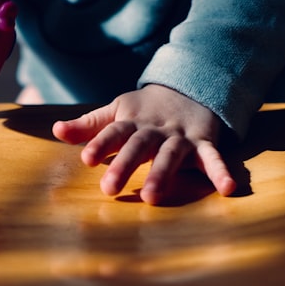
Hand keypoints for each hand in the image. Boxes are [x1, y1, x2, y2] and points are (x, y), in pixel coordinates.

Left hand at [52, 84, 236, 204]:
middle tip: (109, 189)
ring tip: (152, 198)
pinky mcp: (204, 144)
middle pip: (138, 146)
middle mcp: (154, 130)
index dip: (100, 143)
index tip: (86, 158)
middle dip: (124, 166)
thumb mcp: (117, 111)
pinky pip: (213, 159)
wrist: (190, 87)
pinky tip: (228, 189)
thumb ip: (89, 125)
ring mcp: (180, 137)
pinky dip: (221, 172)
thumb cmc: (145, 109)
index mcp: (131, 122)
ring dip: (162, 175)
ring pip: (170, 155)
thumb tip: (56, 131)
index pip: (114, 132)